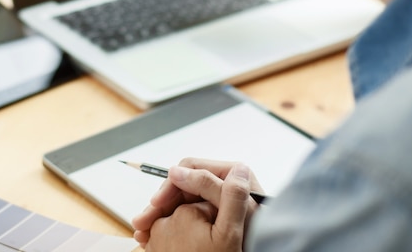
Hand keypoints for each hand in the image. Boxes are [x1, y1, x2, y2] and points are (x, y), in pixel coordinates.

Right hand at [132, 158, 263, 250]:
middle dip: (159, 202)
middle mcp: (221, 181)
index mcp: (230, 172)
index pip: (189, 168)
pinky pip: (183, 212)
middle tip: (142, 222)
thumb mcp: (233, 209)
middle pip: (181, 184)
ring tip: (143, 231)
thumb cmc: (260, 235)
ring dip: (159, 214)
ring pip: (179, 199)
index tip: (156, 204)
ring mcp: (215, 197)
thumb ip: (208, 184)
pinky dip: (167, 221)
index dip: (170, 185)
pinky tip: (154, 232)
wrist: (268, 250)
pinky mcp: (211, 212)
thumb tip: (178, 170)